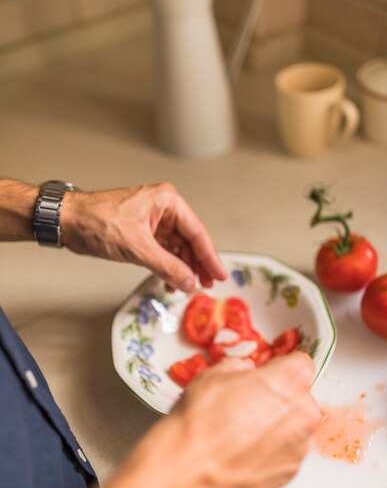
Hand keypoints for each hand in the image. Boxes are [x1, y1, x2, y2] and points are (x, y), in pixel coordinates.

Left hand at [61, 183, 226, 291]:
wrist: (67, 221)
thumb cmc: (94, 220)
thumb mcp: (136, 247)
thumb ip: (167, 266)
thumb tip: (188, 280)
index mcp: (166, 201)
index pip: (197, 232)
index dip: (210, 256)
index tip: (219, 274)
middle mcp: (163, 209)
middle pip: (190, 241)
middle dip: (197, 264)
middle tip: (206, 284)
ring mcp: (153, 221)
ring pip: (177, 248)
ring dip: (182, 268)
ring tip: (187, 286)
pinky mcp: (143, 232)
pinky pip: (163, 251)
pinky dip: (168, 266)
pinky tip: (170, 280)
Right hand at [171, 352, 320, 487]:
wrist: (190, 471)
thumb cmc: (201, 423)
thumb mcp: (213, 375)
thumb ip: (238, 368)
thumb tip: (241, 372)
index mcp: (290, 379)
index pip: (299, 363)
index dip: (279, 368)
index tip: (266, 374)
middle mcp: (303, 411)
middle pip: (299, 397)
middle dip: (277, 397)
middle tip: (246, 403)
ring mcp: (300, 445)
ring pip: (294, 426)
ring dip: (275, 425)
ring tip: (241, 430)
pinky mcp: (291, 471)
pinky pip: (286, 452)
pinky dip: (270, 450)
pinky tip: (243, 450)